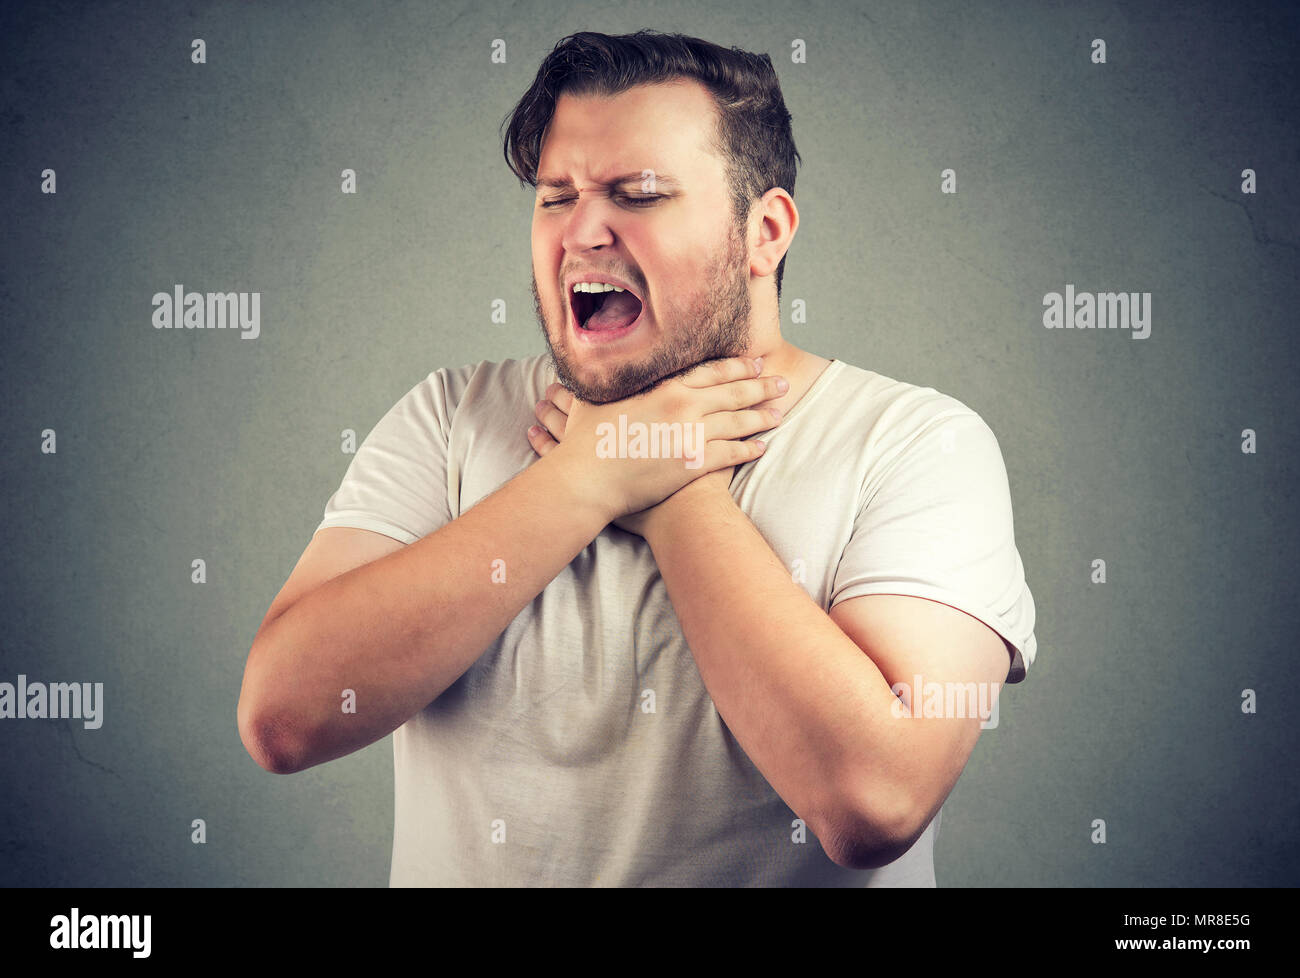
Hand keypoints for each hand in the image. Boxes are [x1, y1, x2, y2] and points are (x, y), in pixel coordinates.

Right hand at [526, 356, 784, 531]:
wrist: (588, 478)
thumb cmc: (587, 439)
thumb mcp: (599, 395)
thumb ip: (616, 379)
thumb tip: (611, 365)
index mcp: (664, 386)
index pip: (711, 371)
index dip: (738, 367)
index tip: (755, 364)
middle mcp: (684, 406)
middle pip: (733, 392)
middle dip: (762, 387)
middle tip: (782, 384)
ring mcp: (691, 434)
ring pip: (738, 422)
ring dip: (762, 417)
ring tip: (779, 414)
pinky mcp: (694, 464)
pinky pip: (732, 453)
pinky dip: (750, 449)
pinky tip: (762, 447)